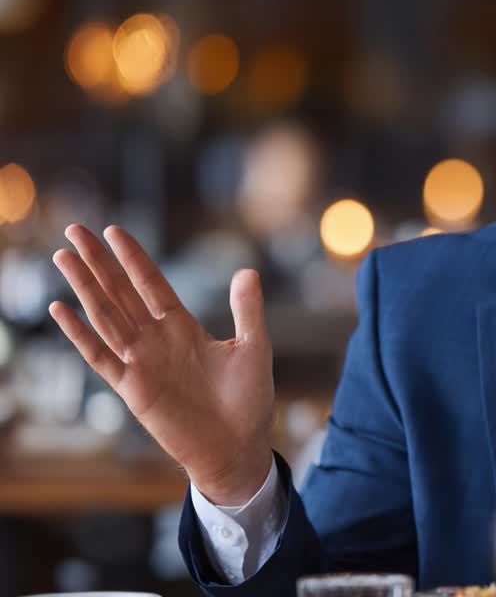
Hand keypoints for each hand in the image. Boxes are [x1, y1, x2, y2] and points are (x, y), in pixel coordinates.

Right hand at [49, 224, 274, 504]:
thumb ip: (247, 310)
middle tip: (75, 229)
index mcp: (183, 328)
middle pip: (121, 292)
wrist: (238, 446)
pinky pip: (101, 356)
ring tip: (63, 256)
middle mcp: (157, 340)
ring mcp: (142, 362)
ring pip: (106, 316)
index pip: (152, 283)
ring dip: (85, 286)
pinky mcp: (133, 388)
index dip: (133, 258)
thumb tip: (247, 270)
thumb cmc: (248, 400)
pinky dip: (80, 333)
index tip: (114, 230)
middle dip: (99, 262)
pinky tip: (62, 309)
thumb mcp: (253, 347)